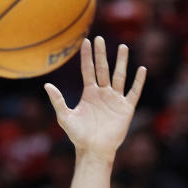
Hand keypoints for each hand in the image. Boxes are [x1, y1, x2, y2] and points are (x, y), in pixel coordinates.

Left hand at [44, 37, 145, 158]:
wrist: (94, 149)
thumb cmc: (78, 135)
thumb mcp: (65, 116)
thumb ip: (57, 100)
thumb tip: (46, 85)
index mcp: (89, 93)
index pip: (88, 70)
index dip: (87, 57)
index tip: (86, 42)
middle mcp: (102, 93)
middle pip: (103, 69)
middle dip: (101, 54)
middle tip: (100, 38)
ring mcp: (115, 99)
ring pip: (119, 76)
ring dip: (121, 62)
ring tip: (123, 47)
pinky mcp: (126, 107)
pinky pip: (133, 91)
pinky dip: (138, 81)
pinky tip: (141, 69)